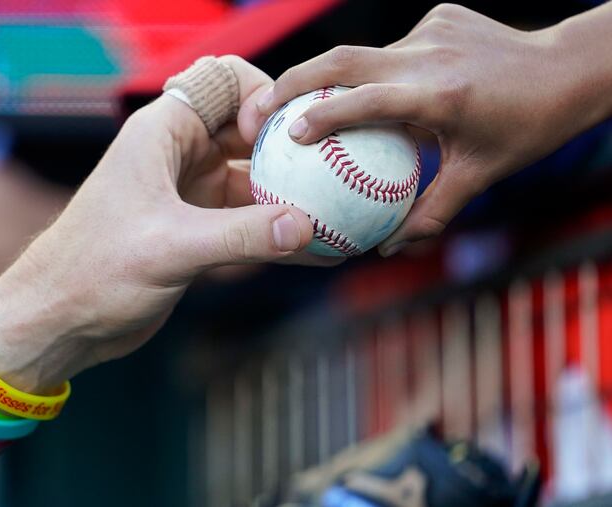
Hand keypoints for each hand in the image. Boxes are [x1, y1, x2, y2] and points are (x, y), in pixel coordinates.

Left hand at [0, 56, 328, 391]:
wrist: (59, 321)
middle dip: (294, 150)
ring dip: (295, 199)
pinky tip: (320, 253)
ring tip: (344, 219)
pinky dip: (281, 236)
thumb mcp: (169, 248)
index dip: (263, 97)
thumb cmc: (93, 271)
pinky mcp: (199, 231)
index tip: (285, 138)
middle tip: (339, 174)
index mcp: (163, 133)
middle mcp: (181, 156)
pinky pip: (251, 223)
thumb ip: (239, 235)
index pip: (225, 81)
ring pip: (256, 181)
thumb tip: (305, 227)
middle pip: (252, 132)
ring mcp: (192, 194)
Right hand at [251, 3, 611, 255]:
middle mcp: (430, 56)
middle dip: (294, 79)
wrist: (566, 68)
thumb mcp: (479, 178)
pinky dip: (374, 73)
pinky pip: (390, 49)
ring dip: (332, 80)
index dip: (321, 113)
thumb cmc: (525, 130)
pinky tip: (379, 93)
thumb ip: (429, 215)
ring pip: (364, 55)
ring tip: (300, 106)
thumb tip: (385, 249)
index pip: (366, 100)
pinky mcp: (436, 16)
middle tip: (263, 108)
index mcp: (442, 96)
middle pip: (344, 59)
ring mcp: (432, 29)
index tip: (286, 134)